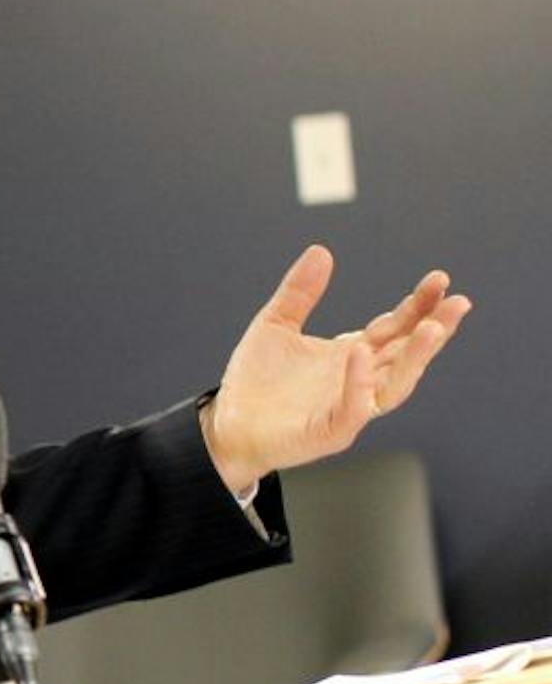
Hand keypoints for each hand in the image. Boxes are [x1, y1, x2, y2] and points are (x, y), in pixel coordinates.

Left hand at [202, 246, 469, 492]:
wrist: (225, 424)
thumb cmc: (254, 380)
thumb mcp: (275, 325)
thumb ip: (299, 292)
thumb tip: (321, 251)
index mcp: (351, 354)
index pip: (395, 328)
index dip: (418, 306)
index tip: (439, 281)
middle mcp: (357, 381)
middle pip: (406, 355)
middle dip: (434, 330)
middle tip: (457, 304)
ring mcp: (347, 408)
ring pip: (394, 386)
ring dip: (415, 358)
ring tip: (430, 329)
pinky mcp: (329, 432)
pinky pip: (353, 409)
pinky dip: (360, 384)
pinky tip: (361, 355)